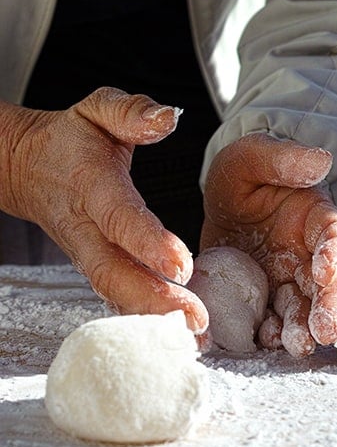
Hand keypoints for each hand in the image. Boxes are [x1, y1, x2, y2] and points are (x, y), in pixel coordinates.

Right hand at [1, 87, 207, 332]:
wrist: (31, 168)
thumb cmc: (72, 139)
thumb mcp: (98, 109)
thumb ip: (132, 112)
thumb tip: (168, 118)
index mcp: (93, 185)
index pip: (120, 218)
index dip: (148, 243)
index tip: (181, 265)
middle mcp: (88, 227)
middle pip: (115, 272)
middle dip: (154, 300)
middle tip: (195, 320)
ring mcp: (88, 252)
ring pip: (115, 291)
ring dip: (151, 317)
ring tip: (194, 336)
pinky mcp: (94, 264)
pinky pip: (116, 293)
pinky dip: (143, 315)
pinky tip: (175, 331)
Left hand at [201, 133, 336, 356]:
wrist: (226, 204)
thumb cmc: (244, 176)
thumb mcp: (252, 157)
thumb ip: (282, 158)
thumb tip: (321, 160)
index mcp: (316, 218)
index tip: (326, 271)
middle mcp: (309, 254)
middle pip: (330, 284)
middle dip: (329, 307)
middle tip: (322, 330)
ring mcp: (288, 279)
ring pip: (304, 307)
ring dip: (302, 328)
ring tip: (294, 345)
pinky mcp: (265, 296)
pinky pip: (272, 317)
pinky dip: (271, 332)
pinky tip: (263, 341)